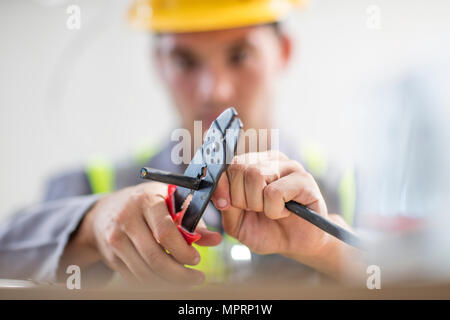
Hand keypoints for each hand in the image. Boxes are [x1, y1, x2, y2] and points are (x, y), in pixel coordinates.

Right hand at [60, 182, 221, 285]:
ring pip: (144, 271)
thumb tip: (215, 239)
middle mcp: (127, 218)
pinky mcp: (110, 255)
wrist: (107, 210)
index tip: (196, 259)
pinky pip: (134, 276)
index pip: (165, 231)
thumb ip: (194, 221)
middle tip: (197, 278)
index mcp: (147, 200)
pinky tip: (166, 278)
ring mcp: (116, 238)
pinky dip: (153, 282)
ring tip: (185, 280)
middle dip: (180, 273)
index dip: (183, 250)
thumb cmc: (147, 204)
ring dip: (168, 281)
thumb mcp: (169, 202)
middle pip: (155, 256)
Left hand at [211, 151, 361, 278]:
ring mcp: (289, 167)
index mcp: (252, 164)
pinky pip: (274, 192)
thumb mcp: (237, 223)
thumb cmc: (267, 230)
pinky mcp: (304, 180)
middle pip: (239, 167)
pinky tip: (284, 212)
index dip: (222, 185)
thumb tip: (220, 195)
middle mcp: (270, 160)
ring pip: (255, 175)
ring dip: (258, 204)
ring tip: (270, 211)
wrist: (296, 245)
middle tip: (255, 210)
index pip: (228, 163)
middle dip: (240, 198)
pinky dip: (274, 210)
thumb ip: (226, 206)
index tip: (225, 204)